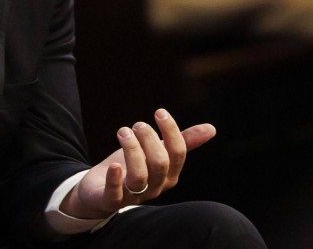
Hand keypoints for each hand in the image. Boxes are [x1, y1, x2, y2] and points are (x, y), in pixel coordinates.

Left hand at [60, 109, 214, 218]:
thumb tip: (212, 128)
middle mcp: (154, 187)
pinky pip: (115, 194)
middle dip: (149, 139)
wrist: (100, 191)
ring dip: (131, 150)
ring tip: (123, 132)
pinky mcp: (110, 200)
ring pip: (139, 176)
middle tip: (138, 125)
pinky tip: (114, 165)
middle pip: (159, 163)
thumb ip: (181, 142)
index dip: (171, 131)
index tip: (160, 112)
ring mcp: (132, 195)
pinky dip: (115, 180)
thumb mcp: (154, 152)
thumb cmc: (131, 167)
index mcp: (168, 174)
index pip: (177, 154)